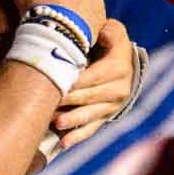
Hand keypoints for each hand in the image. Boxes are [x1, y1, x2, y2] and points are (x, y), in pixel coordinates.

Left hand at [52, 20, 144, 150]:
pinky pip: (92, 129)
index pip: (94, 76)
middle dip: (69, 100)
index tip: (56, 80)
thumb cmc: (111, 43)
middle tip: (49, 102)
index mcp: (119, 68)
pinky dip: (77, 136)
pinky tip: (62, 143)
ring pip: (90, 115)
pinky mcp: (106, 117)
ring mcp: (112, 106)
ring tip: (56, 123)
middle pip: (90, 97)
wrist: (124, 63)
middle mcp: (119, 90)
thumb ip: (110, 31)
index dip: (76, 80)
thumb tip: (105, 35)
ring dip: (73, 120)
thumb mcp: (114, 31)